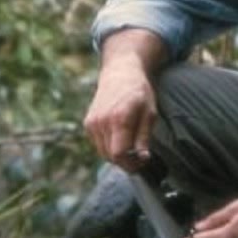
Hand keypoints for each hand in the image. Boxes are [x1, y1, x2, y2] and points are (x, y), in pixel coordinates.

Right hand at [83, 55, 156, 172]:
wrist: (120, 73)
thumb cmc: (139, 92)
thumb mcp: (149, 113)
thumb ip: (144, 137)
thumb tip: (142, 158)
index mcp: (119, 119)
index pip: (119, 154)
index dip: (131, 164)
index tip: (141, 163)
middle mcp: (101, 122)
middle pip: (109, 156)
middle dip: (125, 162)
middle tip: (138, 157)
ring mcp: (92, 122)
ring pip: (102, 152)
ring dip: (116, 155)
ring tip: (130, 146)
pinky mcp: (88, 123)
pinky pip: (98, 143)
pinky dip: (108, 145)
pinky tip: (119, 135)